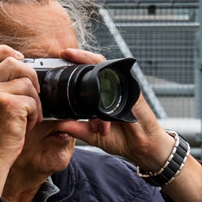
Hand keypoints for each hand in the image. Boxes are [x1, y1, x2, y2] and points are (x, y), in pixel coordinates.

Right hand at [0, 45, 39, 198]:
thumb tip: (16, 68)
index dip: (5, 50)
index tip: (20, 57)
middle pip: (13, 62)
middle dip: (30, 75)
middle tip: (34, 92)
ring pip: (27, 83)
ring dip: (34, 101)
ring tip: (27, 117)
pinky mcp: (8, 104)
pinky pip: (32, 101)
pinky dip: (34, 114)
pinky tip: (25, 126)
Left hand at [53, 47, 201, 201]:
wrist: (143, 149)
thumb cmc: (122, 140)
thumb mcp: (93, 136)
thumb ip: (77, 129)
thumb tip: (58, 124)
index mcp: (103, 97)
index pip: (89, 76)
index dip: (76, 66)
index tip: (60, 60)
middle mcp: (113, 90)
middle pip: (96, 65)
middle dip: (80, 57)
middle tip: (64, 53)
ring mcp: (123, 89)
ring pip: (105, 66)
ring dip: (88, 59)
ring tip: (73, 56)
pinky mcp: (132, 92)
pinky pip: (118, 76)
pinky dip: (105, 69)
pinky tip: (93, 68)